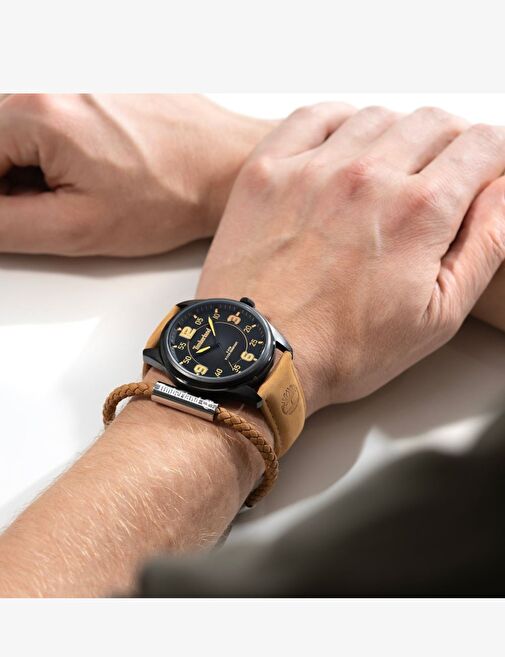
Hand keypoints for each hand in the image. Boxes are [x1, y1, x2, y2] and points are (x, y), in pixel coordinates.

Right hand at [0, 94, 272, 255]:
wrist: (227, 166)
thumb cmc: (171, 196)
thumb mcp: (77, 229)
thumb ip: (5, 224)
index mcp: (40, 112)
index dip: (0, 196)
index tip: (24, 213)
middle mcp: (57, 79)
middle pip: (0, 133)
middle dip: (14, 176)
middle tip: (58, 204)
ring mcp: (82, 73)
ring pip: (26, 120)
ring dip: (37, 159)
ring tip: (88, 184)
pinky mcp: (101, 76)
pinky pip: (57, 107)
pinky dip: (62, 139)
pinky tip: (99, 163)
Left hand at [197, 104, 504, 414]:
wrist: (257, 356)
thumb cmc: (341, 348)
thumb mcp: (437, 316)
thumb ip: (485, 245)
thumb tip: (503, 192)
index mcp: (419, 212)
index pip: (482, 144)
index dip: (494, 157)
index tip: (485, 173)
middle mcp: (368, 175)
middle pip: (434, 123)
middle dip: (451, 146)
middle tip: (441, 179)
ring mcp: (313, 167)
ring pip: (379, 117)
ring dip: (397, 137)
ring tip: (390, 174)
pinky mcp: (268, 169)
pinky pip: (315, 116)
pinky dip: (341, 124)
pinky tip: (346, 150)